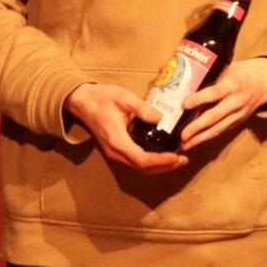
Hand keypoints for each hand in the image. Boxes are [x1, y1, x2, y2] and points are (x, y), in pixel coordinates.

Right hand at [63, 82, 186, 173]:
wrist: (82, 101)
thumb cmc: (102, 98)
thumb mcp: (123, 98)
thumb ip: (142, 108)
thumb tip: (160, 118)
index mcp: (117, 140)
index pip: (142, 159)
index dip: (161, 161)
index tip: (176, 156)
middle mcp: (115, 152)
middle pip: (143, 168)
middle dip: (165, 166)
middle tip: (183, 159)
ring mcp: (115, 153)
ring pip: (140, 168)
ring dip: (159, 167)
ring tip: (177, 159)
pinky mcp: (117, 150)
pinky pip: (136, 162)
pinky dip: (151, 162)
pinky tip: (163, 155)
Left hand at [178, 59, 266, 151]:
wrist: (265, 82)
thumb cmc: (242, 73)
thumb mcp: (228, 68)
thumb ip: (211, 76)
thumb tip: (186, 82)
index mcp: (233, 85)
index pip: (214, 93)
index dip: (199, 99)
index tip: (184, 105)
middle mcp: (236, 102)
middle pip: (214, 116)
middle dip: (197, 127)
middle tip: (182, 135)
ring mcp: (238, 114)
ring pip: (217, 128)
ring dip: (200, 138)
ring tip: (185, 144)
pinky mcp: (238, 122)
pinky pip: (221, 129)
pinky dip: (207, 136)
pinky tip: (195, 141)